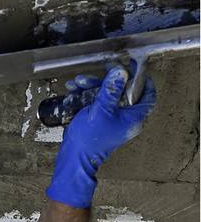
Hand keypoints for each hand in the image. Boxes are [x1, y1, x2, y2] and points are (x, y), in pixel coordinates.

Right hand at [46, 66, 156, 207]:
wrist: (75, 155)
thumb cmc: (91, 137)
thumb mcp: (102, 109)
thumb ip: (111, 89)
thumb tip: (121, 72)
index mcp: (134, 117)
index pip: (147, 95)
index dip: (143, 79)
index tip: (134, 65)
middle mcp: (125, 117)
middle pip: (124, 91)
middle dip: (110, 79)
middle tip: (105, 67)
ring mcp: (111, 118)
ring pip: (107, 94)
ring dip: (93, 85)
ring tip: (79, 81)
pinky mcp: (98, 118)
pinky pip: (95, 101)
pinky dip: (85, 93)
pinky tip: (73, 89)